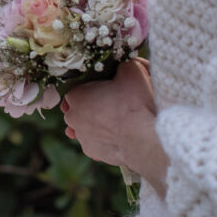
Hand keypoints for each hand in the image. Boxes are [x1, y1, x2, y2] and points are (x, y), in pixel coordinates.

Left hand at [61, 58, 167, 191]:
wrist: (144, 138)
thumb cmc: (135, 102)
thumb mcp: (132, 70)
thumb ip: (122, 64)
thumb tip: (122, 64)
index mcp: (76, 95)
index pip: (78, 88)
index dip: (93, 87)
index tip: (106, 88)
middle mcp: (72, 117)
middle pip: (78, 107)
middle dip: (91, 105)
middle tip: (112, 103)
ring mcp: (81, 137)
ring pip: (84, 126)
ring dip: (95, 123)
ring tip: (115, 120)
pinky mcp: (92, 152)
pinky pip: (94, 142)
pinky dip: (102, 139)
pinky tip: (116, 135)